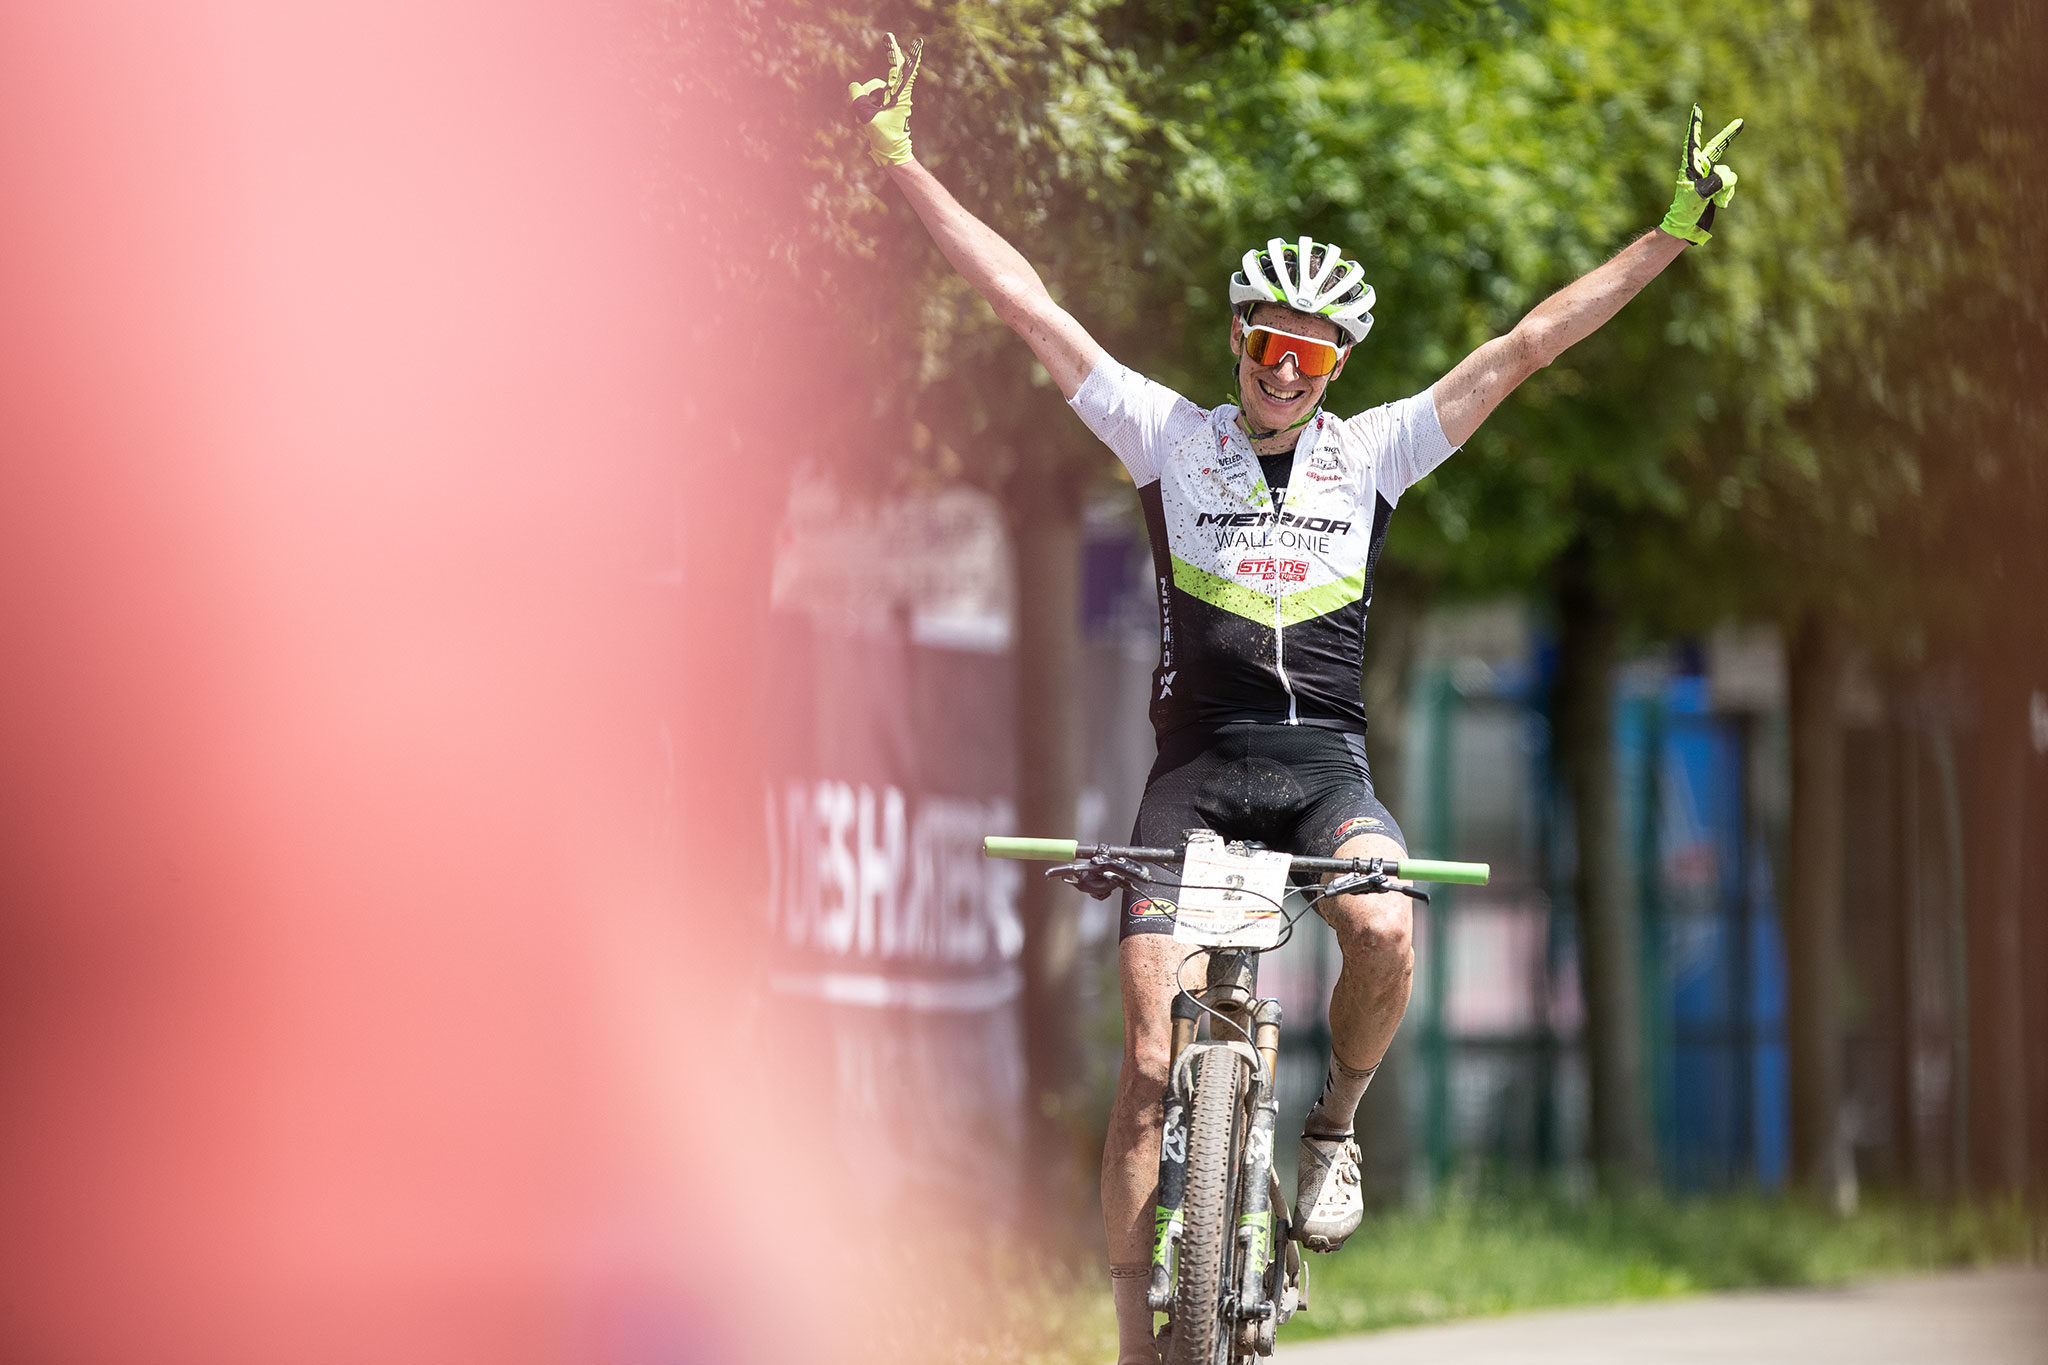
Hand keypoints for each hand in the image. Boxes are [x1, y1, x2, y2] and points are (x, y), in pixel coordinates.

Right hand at [846, 33, 922, 167]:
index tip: (915, 42)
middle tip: (888, 36)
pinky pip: (870, 98)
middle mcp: (899, 95)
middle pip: (890, 71)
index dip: (905, 54)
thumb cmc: (885, 139)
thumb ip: (858, 99)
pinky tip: (862, 123)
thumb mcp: (867, 118)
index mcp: (901, 96)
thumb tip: (854, 86)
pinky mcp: (885, 106)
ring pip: (874, 88)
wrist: (892, 155)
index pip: (904, 71)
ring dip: (865, 100)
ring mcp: (892, 100)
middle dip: (890, 55)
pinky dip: (864, 106)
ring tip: (864, 120)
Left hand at [1659, 104, 1743, 244]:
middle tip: (1740, 121)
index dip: (1696, 124)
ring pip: (1729, 174)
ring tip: (1713, 200)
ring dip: (1725, 188)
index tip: (1696, 108)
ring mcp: (1709, 177)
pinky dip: (1727, 194)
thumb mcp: (1700, 194)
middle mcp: (1700, 167)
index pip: (1693, 139)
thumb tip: (1728, 176)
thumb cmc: (1686, 209)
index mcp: (1690, 165)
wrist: (1686, 226)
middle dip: (1730, 135)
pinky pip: (1731, 185)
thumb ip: (1717, 181)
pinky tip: (1718, 204)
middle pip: (1718, 147)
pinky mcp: (1717, 186)